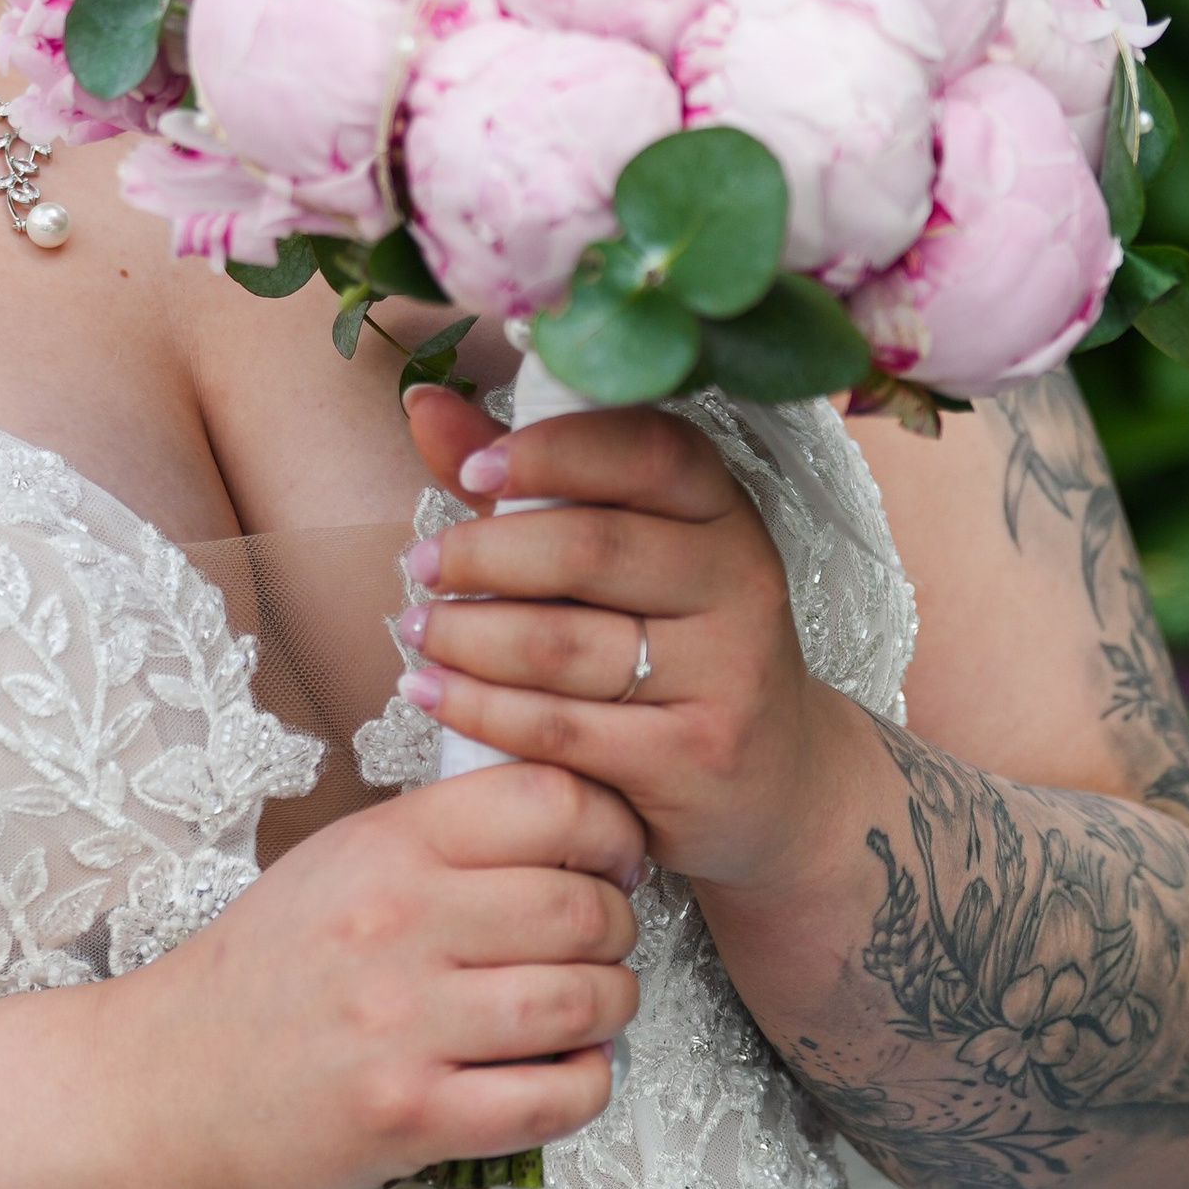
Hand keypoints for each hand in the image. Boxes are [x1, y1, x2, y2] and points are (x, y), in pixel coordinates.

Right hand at [131, 757, 645, 1188]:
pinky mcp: (417, 1116)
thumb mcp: (337, 862)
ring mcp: (408, 1025)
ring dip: (611, 1005)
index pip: (550, 799)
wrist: (173, 1082)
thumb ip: (441, 834)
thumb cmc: (265, 971)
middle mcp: (399, 925)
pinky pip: (560, 1097)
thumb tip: (571, 816)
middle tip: (602, 940)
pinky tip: (564, 1070)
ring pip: (587, 1001)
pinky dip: (588, 1083)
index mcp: (385, 848)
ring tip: (588, 1007)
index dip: (610, 827)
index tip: (611, 857)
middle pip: (584, 905)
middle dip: (618, 925)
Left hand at [394, 392, 846, 902]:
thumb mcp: (621, 557)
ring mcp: (725, 675)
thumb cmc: (670, 647)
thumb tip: (424, 404)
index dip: (553, 450)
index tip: (474, 471)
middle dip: (484, 553)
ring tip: (416, 631)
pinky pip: (558, 728)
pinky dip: (477, 708)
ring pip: (563, 644)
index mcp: (721, 512)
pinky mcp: (694, 759)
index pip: (648, 451)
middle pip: (590, 547)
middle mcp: (739, 582)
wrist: (772, 784)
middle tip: (422, 565)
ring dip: (467, 635)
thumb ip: (529, 482)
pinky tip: (429, 692)